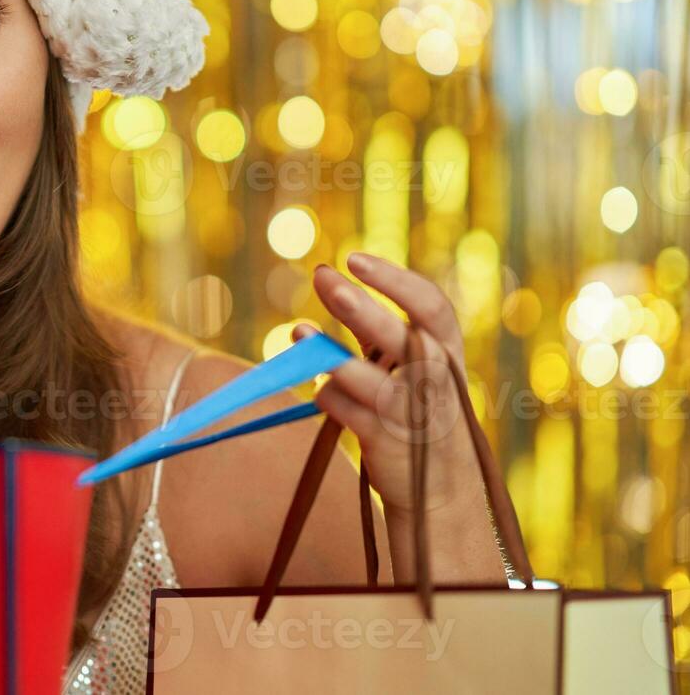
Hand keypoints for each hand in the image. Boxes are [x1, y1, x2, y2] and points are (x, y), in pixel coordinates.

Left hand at [294, 252, 483, 519]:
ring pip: (374, 382)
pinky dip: (330, 396)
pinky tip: (318, 387)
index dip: (394, 280)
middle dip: (362, 310)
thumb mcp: (408, 361)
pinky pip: (351, 413)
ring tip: (298, 330)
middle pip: (402, 339)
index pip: (431, 306)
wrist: (445, 486)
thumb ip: (367, 323)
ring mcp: (413, 413)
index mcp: (447, 350)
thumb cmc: (419, 405)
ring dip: (332, 356)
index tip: (353, 258)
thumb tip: (322, 275)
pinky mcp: (388, 442)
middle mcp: (437, 380)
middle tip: (324, 279)